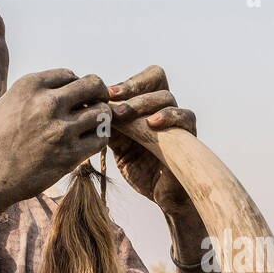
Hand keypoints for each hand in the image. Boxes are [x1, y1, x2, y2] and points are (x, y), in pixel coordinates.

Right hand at [0, 69, 110, 210]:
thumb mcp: (9, 103)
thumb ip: (36, 93)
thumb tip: (65, 87)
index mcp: (30, 85)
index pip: (70, 74)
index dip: (75, 87)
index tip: (71, 100)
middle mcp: (47, 103)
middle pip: (94, 84)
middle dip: (98, 93)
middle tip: (94, 105)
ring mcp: (60, 129)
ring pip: (102, 111)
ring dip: (101, 117)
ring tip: (90, 126)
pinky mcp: (70, 154)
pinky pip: (101, 138)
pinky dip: (99, 137)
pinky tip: (88, 141)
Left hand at [107, 65, 196, 215]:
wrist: (160, 195)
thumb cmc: (140, 169)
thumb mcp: (117, 143)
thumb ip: (108, 123)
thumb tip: (85, 106)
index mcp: (147, 106)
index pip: (144, 78)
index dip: (127, 81)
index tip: (106, 94)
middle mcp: (164, 108)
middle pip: (156, 77)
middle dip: (132, 86)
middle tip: (112, 99)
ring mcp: (177, 121)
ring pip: (166, 96)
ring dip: (142, 102)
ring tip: (123, 114)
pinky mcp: (189, 137)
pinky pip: (186, 116)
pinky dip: (169, 115)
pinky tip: (152, 123)